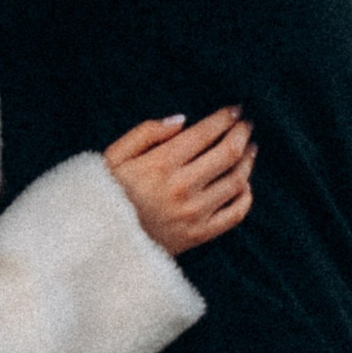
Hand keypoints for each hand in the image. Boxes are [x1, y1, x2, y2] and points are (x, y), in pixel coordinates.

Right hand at [103, 107, 255, 255]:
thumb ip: (145, 133)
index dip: (225, 118)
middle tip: (247, 124)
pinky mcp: (199, 235)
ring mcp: (193, 214)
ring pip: (237, 181)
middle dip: (242, 133)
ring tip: (250, 148)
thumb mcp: (113, 157)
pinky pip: (235, 213)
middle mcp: (181, 188)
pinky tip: (243, 184)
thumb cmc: (106, 195)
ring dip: (248, 160)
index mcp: (160, 165)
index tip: (235, 110)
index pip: (205, 133)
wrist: (102, 243)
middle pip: (228, 154)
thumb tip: (182, 120)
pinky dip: (246, 196)